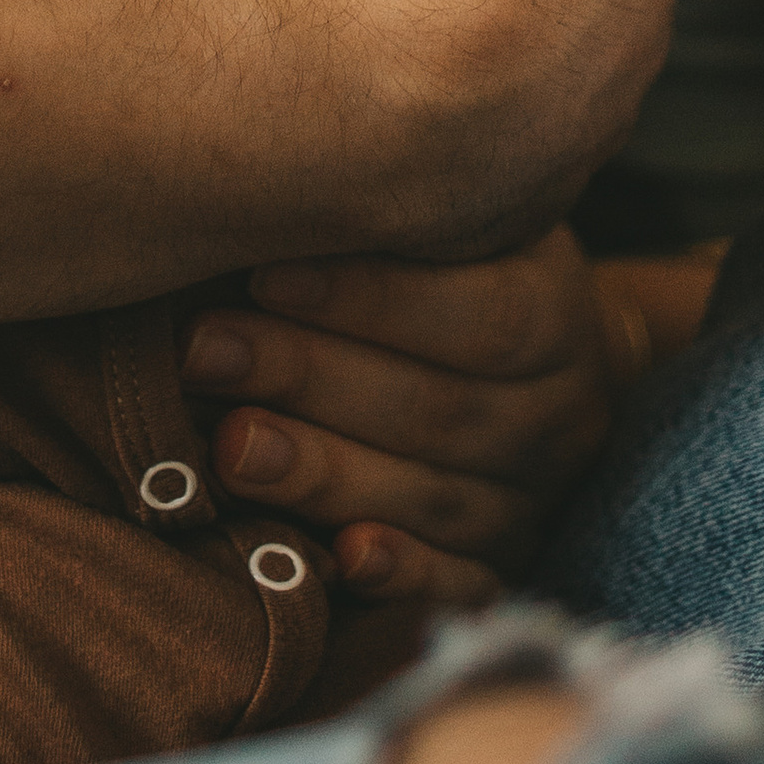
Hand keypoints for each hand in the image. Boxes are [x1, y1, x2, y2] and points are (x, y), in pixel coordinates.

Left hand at [177, 226, 633, 606]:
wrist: (529, 360)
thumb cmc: (451, 265)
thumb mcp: (448, 220)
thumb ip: (385, 209)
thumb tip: (269, 176)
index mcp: (557, 310)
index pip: (481, 313)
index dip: (369, 297)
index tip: (260, 272)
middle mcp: (561, 413)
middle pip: (442, 409)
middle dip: (311, 377)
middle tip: (202, 352)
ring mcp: (535, 500)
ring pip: (437, 499)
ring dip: (326, 474)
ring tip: (229, 447)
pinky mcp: (503, 568)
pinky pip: (463, 587)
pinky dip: (404, 576)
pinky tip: (341, 561)